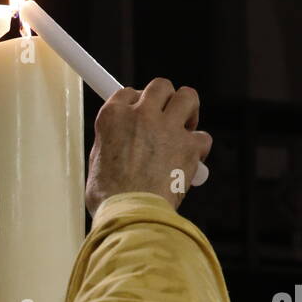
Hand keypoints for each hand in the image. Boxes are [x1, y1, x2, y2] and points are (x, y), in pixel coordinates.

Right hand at [85, 78, 212, 215]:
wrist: (130, 215)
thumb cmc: (110, 198)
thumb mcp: (98, 163)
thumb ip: (112, 143)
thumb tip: (121, 143)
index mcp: (113, 117)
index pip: (128, 92)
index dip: (137, 103)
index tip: (141, 112)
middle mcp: (140, 115)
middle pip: (160, 86)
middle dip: (165, 99)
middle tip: (165, 117)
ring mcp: (167, 128)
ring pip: (188, 97)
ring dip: (188, 109)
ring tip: (184, 126)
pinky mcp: (188, 146)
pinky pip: (202, 137)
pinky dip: (199, 148)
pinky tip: (192, 160)